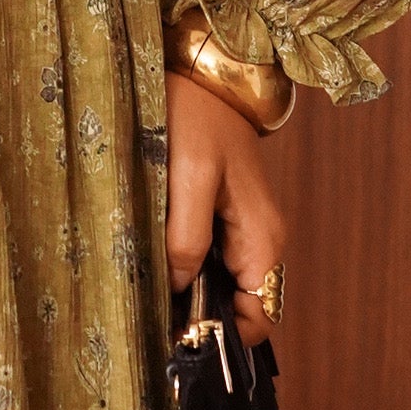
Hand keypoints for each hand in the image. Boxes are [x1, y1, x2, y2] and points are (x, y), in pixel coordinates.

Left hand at [163, 72, 287, 348]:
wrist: (203, 72)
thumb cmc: (197, 115)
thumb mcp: (188, 176)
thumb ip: (186, 237)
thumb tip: (179, 290)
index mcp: (263, 238)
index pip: (261, 317)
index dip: (224, 334)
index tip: (179, 338)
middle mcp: (260, 240)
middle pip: (239, 306)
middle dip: (201, 318)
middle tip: (152, 321)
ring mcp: (242, 229)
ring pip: (221, 286)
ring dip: (189, 296)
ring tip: (147, 295)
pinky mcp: (222, 216)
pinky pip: (208, 260)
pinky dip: (184, 270)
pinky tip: (154, 265)